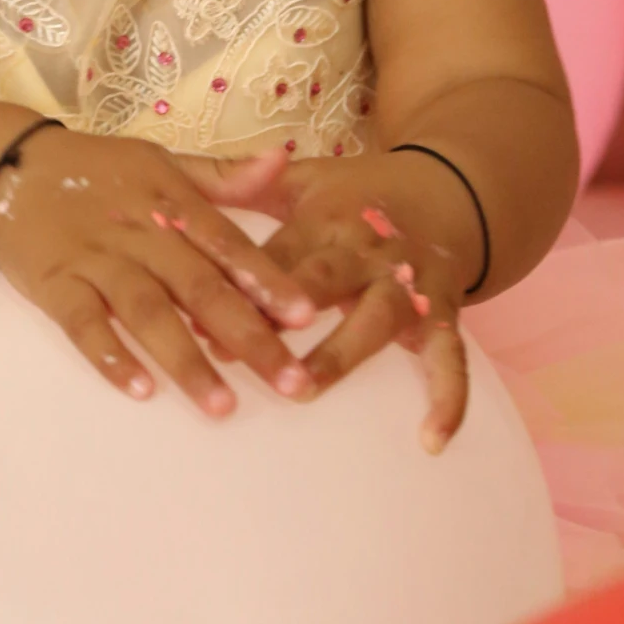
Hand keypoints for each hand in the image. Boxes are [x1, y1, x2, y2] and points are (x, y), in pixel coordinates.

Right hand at [0, 132, 318, 417]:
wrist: (9, 171)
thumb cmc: (99, 172)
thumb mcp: (161, 162)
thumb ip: (222, 174)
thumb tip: (282, 158)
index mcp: (171, 202)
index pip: (228, 244)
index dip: (268, 280)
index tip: (307, 318)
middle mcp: (140, 232)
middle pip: (199, 287)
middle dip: (248, 337)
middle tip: (291, 382)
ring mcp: (96, 260)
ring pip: (147, 312)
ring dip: (186, 359)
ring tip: (222, 405)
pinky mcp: (55, 285)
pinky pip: (83, 325)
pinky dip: (110, 356)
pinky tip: (140, 390)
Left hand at [188, 150, 477, 450]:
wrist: (450, 191)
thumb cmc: (357, 194)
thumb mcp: (301, 181)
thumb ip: (239, 188)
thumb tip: (172, 197)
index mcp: (327, 217)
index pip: (277, 253)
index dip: (239, 282)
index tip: (192, 316)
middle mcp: (368, 249)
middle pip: (323, 281)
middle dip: (285, 317)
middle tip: (244, 354)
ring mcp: (409, 284)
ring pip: (376, 321)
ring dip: (340, 355)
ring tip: (303, 391)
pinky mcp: (445, 314)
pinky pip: (451, 360)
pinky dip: (448, 399)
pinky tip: (431, 442)